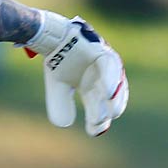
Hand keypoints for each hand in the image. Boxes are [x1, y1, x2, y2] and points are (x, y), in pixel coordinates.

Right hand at [24, 12, 128, 135]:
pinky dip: (110, 80)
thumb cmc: (57, 60)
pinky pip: (110, 67)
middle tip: (100, 121)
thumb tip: (64, 124)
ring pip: (116, 85)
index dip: (98, 121)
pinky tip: (107, 93)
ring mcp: (105, 66)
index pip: (99, 109)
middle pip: (111, 100)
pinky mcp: (103, 52)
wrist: (51, 37)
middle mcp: (102, 79)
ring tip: (112, 112)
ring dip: (115, 99)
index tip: (94, 130)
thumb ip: (60, 104)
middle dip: (107, 111)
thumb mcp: (57, 87)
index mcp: (92, 89)